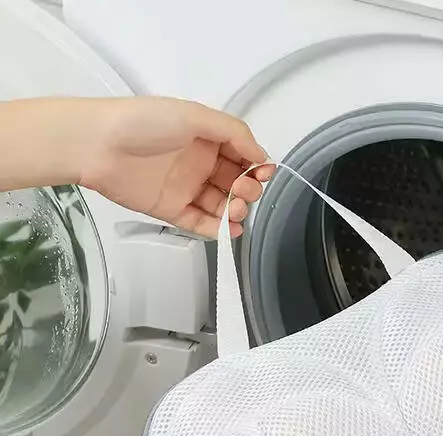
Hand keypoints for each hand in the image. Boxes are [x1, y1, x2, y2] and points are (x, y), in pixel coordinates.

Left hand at [76, 97, 273, 237]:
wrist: (96, 145)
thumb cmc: (141, 122)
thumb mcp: (194, 115)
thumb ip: (233, 132)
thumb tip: (261, 155)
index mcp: (205, 138)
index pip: (241, 156)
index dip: (256, 166)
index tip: (263, 173)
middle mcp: (198, 163)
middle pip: (235, 183)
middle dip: (247, 190)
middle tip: (243, 191)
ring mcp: (185, 187)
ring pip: (221, 205)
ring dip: (235, 211)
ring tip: (235, 211)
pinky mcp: (171, 209)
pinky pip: (200, 222)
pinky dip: (217, 229)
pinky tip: (229, 230)